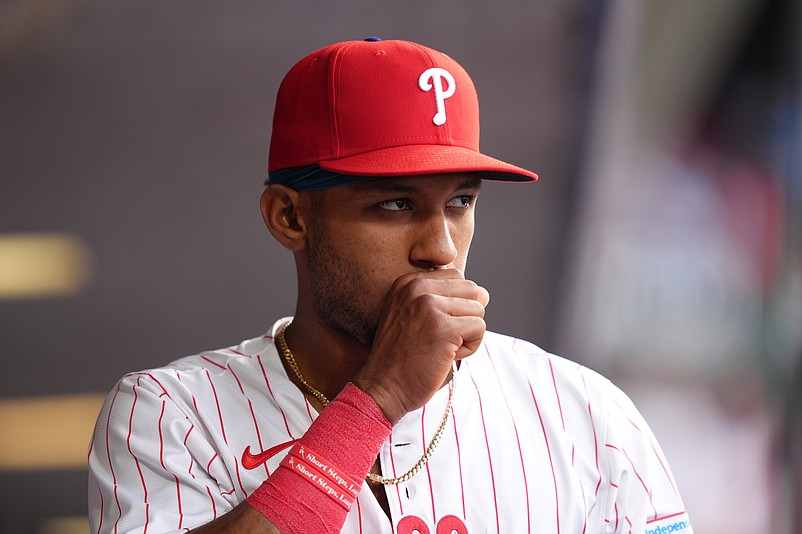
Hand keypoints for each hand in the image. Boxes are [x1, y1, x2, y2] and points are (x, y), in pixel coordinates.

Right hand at [354, 269, 488, 423]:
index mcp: (408, 282)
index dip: (456, 305)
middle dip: (465, 317)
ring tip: (440, 348)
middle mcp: (417, 288)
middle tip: (440, 338)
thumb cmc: (402, 357)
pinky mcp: (443, 328)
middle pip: (471, 290)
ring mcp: (429, 306)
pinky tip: (445, 356)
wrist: (382, 387)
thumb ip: (445, 300)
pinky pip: (479, 328)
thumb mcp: (413, 316)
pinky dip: (469, 348)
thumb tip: (485, 294)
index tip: (432, 325)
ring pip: (478, 310)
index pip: (456, 277)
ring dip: (467, 335)